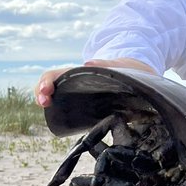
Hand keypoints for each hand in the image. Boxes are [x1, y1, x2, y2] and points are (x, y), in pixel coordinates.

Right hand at [35, 57, 156, 106]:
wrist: (142, 80)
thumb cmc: (129, 71)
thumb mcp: (121, 66)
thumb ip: (108, 65)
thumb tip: (88, 63)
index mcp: (81, 73)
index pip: (56, 75)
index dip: (47, 82)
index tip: (46, 91)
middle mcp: (77, 85)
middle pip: (52, 86)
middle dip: (42, 92)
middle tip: (43, 103)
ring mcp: (81, 97)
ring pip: (58, 99)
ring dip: (48, 104)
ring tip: (46, 108)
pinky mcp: (89, 110)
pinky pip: (71, 111)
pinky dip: (62, 115)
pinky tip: (61, 122)